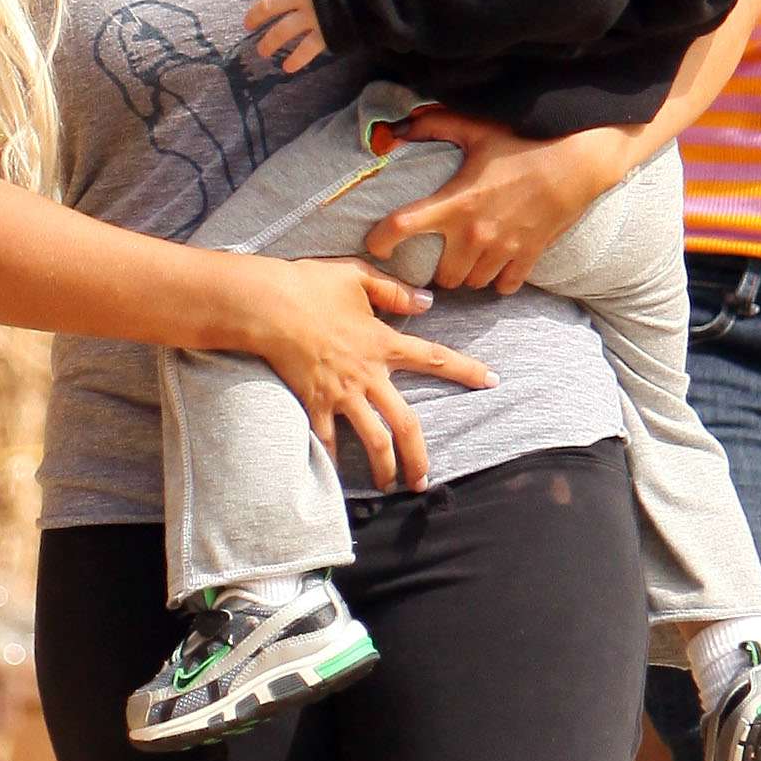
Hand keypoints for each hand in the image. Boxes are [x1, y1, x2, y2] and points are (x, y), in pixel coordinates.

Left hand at [241, 0, 326, 73]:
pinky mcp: (326, 31)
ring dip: (269, 42)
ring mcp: (312, 14)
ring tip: (263, 52)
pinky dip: (296, 60)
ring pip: (282, 30)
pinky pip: (307, 49)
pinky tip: (288, 68)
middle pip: (269, 5)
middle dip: (255, 16)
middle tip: (247, 25)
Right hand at [246, 254, 497, 491]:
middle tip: (424, 479)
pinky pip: (327, 439)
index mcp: (382, 342)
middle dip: (419, 455)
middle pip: (405, 422)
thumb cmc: (310, 285)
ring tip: (390, 484)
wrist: (268, 305)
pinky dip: (332, 459)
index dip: (465, 370)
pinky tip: (337, 476)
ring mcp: (342, 392)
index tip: (492, 381)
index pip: (433, 358)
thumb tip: (427, 301)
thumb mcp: (357, 276)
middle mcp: (368, 374)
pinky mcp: (314, 402)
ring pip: (373, 439)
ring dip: (384, 466)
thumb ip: (394, 291)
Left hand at [364, 110, 637, 294]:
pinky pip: (504, 286)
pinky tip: (498, 264)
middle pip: (442, 276)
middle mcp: (475, 234)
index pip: (401, 227)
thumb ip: (433, 125)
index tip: (375, 245)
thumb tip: (398, 127)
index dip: (379, 240)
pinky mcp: (527, 257)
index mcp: (455, 203)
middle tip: (439, 254)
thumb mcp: (476, 129)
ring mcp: (502, 250)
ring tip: (468, 259)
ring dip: (467, 274)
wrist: (576, 163)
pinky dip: (498, 280)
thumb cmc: (523, 143)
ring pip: (472, 283)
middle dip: (437, 269)